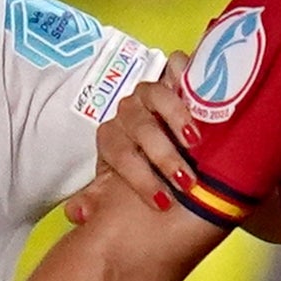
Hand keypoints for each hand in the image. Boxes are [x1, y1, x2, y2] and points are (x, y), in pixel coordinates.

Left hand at [65, 76, 200, 224]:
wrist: (166, 143)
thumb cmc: (145, 170)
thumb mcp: (120, 187)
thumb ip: (98, 199)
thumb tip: (76, 213)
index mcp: (113, 138)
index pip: (119, 153)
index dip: (138, 178)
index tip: (162, 202)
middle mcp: (129, 113)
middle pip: (140, 127)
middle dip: (162, 156)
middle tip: (186, 181)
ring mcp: (151, 93)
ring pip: (156, 96)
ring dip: (176, 118)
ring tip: (195, 143)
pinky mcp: (174, 76)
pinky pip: (177, 66)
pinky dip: (187, 77)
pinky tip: (204, 98)